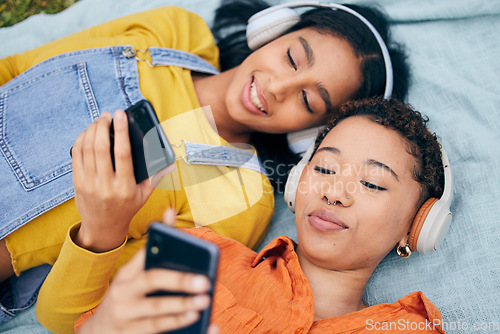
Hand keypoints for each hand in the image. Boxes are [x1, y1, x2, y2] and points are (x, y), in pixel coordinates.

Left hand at [71, 111, 159, 251]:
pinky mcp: (77, 182)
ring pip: (87, 149)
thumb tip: (171, 162)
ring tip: (99, 121)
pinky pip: (76, 155)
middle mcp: (105, 185)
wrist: (103, 228)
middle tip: (108, 115)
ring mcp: (89, 183)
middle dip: (103, 126)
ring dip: (92, 130)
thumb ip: (157, 176)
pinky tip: (88, 133)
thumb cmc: (126, 208)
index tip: (121, 116)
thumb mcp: (144, 195)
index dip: (121, 132)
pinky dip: (81, 140)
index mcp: (125, 187)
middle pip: (101, 148)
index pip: (123, 154)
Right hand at [76, 210, 218, 333]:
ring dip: (181, 305)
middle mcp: (123, 291)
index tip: (181, 233)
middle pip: (152, 280)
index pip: (145, 250)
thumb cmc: (128, 297)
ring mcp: (125, 314)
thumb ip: (154, 250)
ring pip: (155, 310)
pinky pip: (157, 329)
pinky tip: (196, 321)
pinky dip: (178, 324)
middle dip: (179, 279)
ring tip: (204, 302)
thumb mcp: (134, 276)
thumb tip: (171, 211)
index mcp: (127, 273)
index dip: (162, 237)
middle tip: (204, 281)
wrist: (99, 332)